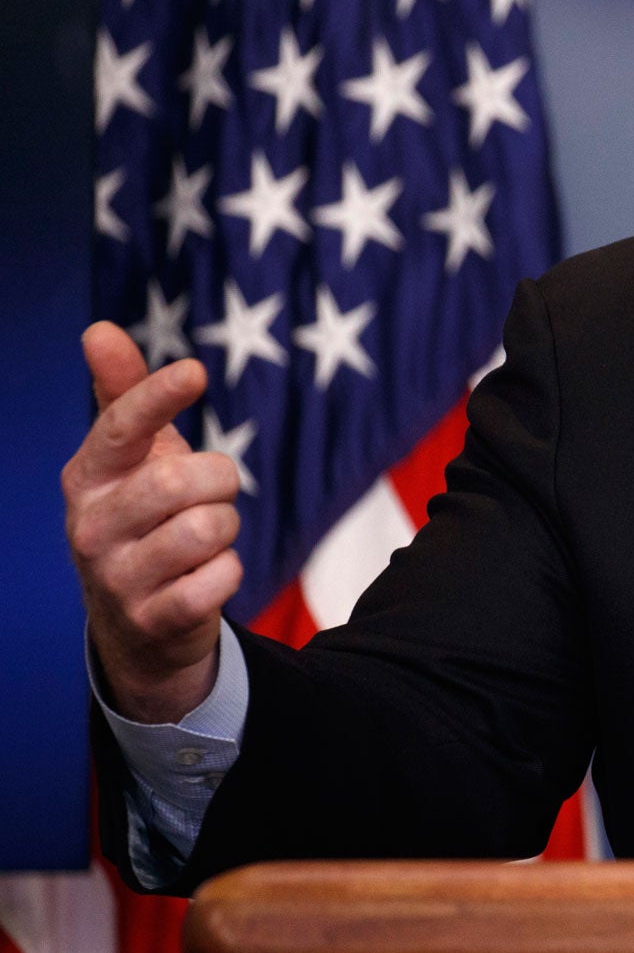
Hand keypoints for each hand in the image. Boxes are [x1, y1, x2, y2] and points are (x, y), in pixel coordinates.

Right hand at [62, 322, 242, 723]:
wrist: (137, 624)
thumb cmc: (144, 519)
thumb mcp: (132, 460)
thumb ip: (123, 395)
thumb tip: (98, 329)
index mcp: (87, 477)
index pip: (119, 428)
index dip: (157, 397)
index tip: (194, 372)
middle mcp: (90, 526)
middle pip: (181, 479)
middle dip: (219, 479)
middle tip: (211, 493)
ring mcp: (116, 577)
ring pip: (208, 528)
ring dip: (226, 528)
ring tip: (202, 538)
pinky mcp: (153, 619)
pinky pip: (221, 578)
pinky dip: (228, 572)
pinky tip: (203, 578)